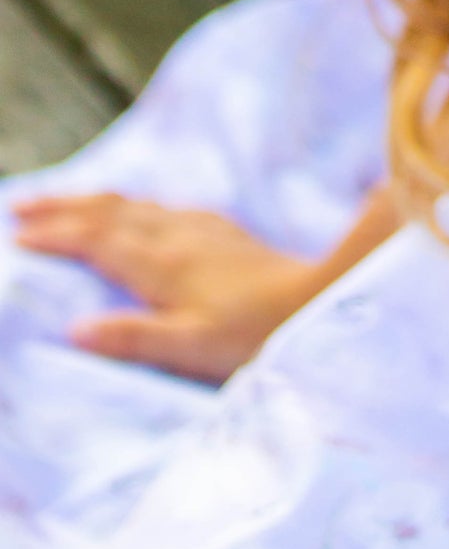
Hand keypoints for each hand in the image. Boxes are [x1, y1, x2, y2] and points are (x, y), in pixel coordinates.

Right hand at [10, 193, 320, 382]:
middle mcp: (177, 236)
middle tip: (18, 204)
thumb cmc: (253, 334)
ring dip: (94, 202)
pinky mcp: (225, 233)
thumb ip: (132, 337)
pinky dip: (135, 206)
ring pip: (136, 205)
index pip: (95, 241)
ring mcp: (203, 230)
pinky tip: (141, 212)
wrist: (317, 301)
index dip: (53, 234)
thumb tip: (73, 329)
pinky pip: (166, 208)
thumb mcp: (189, 346)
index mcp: (161, 263)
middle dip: (62, 206)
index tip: (15, 235)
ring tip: (66, 204)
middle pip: (108, 211)